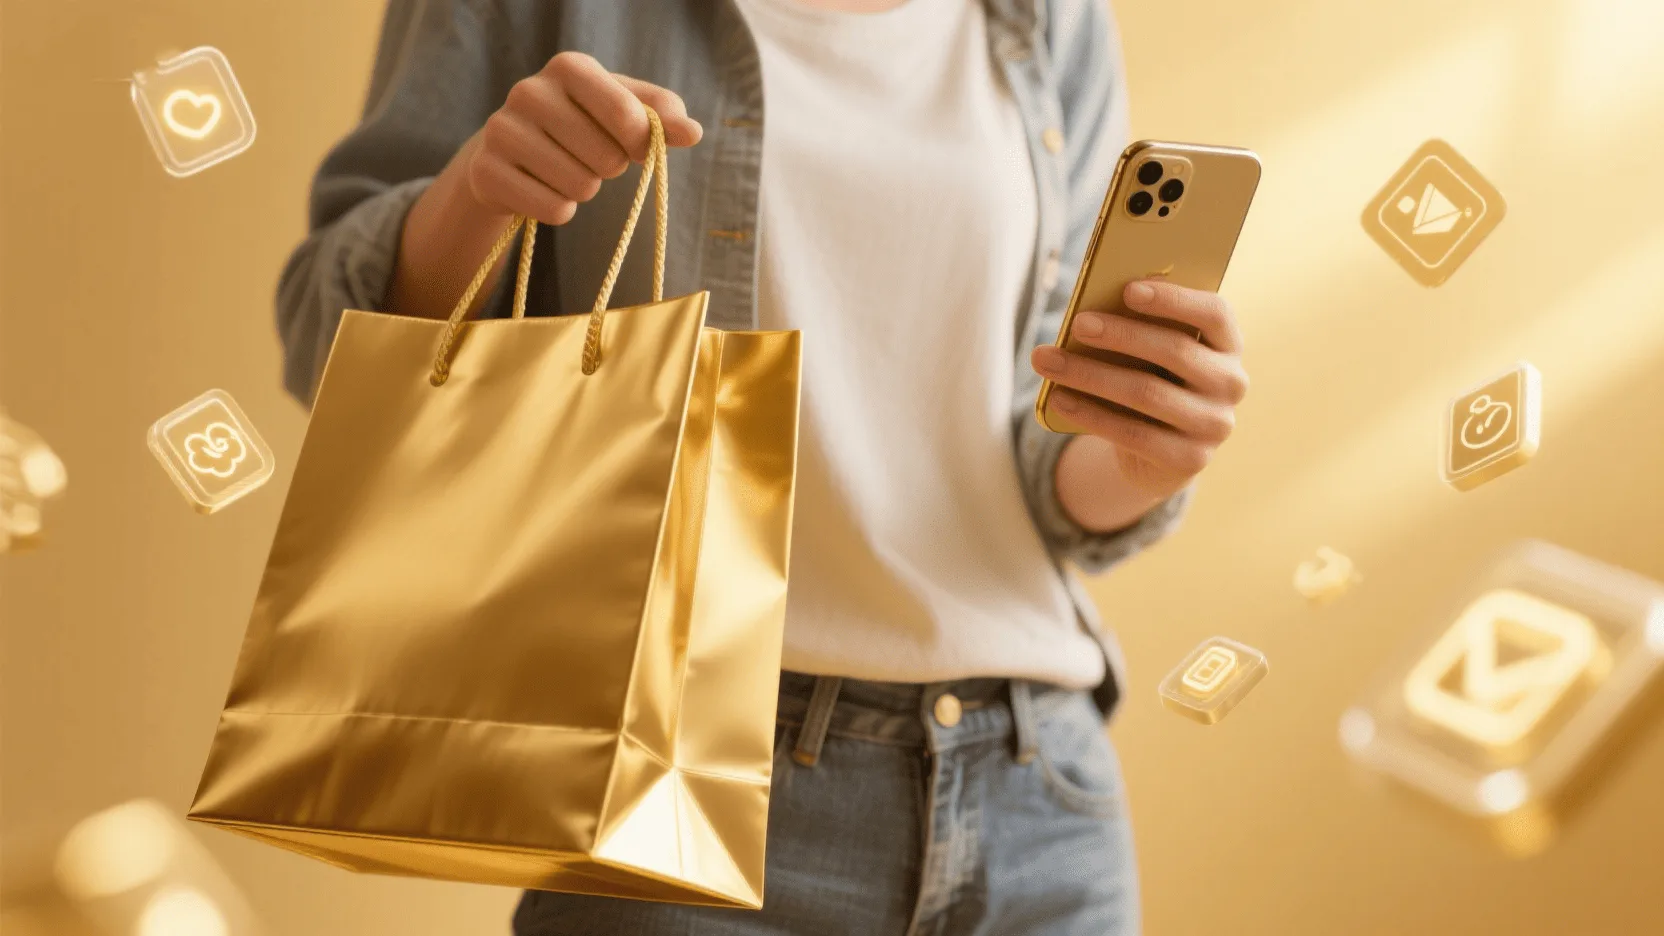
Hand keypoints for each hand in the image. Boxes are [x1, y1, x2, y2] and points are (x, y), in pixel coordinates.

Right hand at [463, 52, 703, 225]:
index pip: (627, 115)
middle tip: (588, 157)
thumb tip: (693, 132)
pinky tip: (544, 189)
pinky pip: (554, 210)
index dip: (642, 142)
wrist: (512, 153)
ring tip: (564, 171)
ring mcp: (501, 131)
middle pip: (607, 158)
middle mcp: (529, 91)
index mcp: (568, 68)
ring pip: (581, 187)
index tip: (636, 146)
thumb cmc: (581, 126)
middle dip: (609, 167)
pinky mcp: (486, 173)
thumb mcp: (622, 111)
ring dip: (584, 189)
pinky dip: (560, 210)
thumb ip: (662, 115)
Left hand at [1032, 280, 1248, 498]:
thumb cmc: (1151, 380)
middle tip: (1077, 323)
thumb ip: (1138, 328)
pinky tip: (1059, 398)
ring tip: (1047, 360)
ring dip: (1090, 374)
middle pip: (1175, 351)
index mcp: (1228, 344)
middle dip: (1120, 334)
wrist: (1158, 452)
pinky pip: (1133, 433)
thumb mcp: (1151, 354)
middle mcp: (1231, 383)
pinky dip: (1090, 414)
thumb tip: (1091, 310)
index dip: (1174, 299)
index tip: (1128, 289)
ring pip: (1147, 392)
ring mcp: (1214, 425)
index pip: (1214, 313)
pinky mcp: (1190, 459)